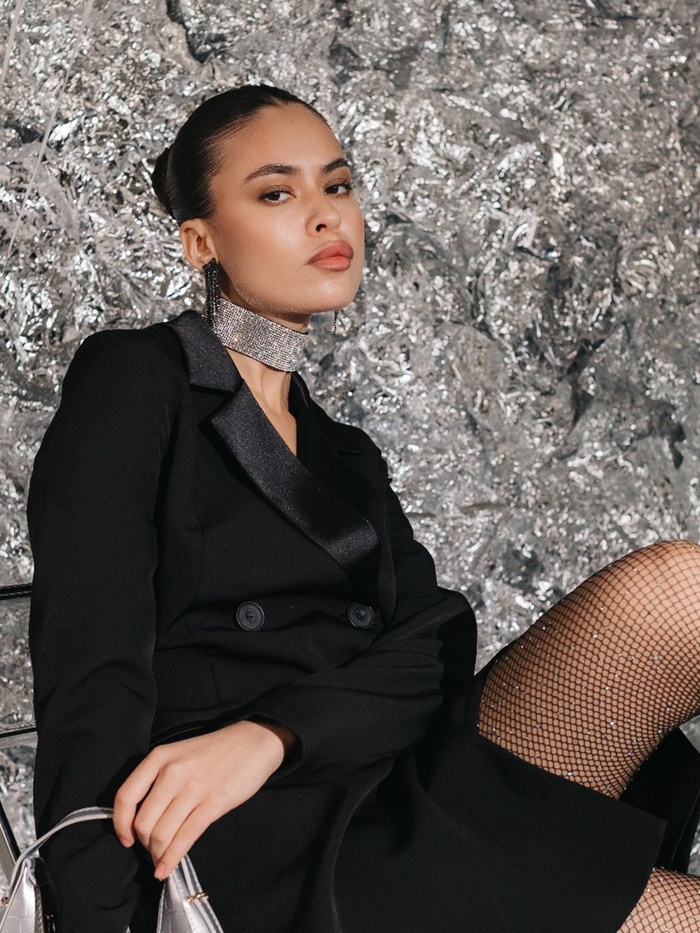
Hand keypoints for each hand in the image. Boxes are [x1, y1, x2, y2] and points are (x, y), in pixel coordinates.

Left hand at [113, 719, 295, 879]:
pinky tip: (167, 869)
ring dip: (158, 854)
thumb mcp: (179, 754)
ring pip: (161, 834)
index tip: (126, 839)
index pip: (125, 797)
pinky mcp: (213, 803)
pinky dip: (172, 858)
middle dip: (144, 844)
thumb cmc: (215, 751)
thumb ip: (159, 778)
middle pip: (143, 822)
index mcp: (159, 758)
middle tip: (153, 849)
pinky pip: (185, 837)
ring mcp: (193, 788)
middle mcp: (172, 772)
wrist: (253, 742)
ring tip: (162, 859)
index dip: (121, 825)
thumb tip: (141, 818)